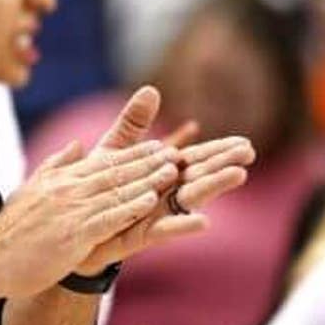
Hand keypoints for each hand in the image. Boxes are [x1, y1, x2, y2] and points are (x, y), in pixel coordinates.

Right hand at [0, 89, 182, 295]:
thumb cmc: (10, 231)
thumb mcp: (32, 190)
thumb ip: (56, 167)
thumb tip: (76, 146)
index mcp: (61, 180)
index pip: (103, 162)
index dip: (133, 154)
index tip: (157, 146)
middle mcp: (68, 189)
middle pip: (116, 172)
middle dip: (148, 162)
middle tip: (175, 153)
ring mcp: (71, 211)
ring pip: (117, 191)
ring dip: (147, 180)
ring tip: (172, 172)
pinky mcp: (73, 235)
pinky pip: (108, 218)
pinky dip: (130, 207)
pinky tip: (150, 201)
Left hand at [68, 89, 255, 275]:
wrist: (74, 229)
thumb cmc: (98, 190)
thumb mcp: (115, 151)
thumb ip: (134, 124)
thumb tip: (151, 89)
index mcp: (161, 174)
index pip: (196, 159)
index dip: (219, 151)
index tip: (244, 142)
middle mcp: (165, 194)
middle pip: (200, 175)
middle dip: (224, 163)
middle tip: (249, 152)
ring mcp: (155, 214)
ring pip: (189, 199)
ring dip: (213, 187)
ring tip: (238, 175)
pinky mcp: (140, 235)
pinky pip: (164, 230)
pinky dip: (183, 225)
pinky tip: (204, 222)